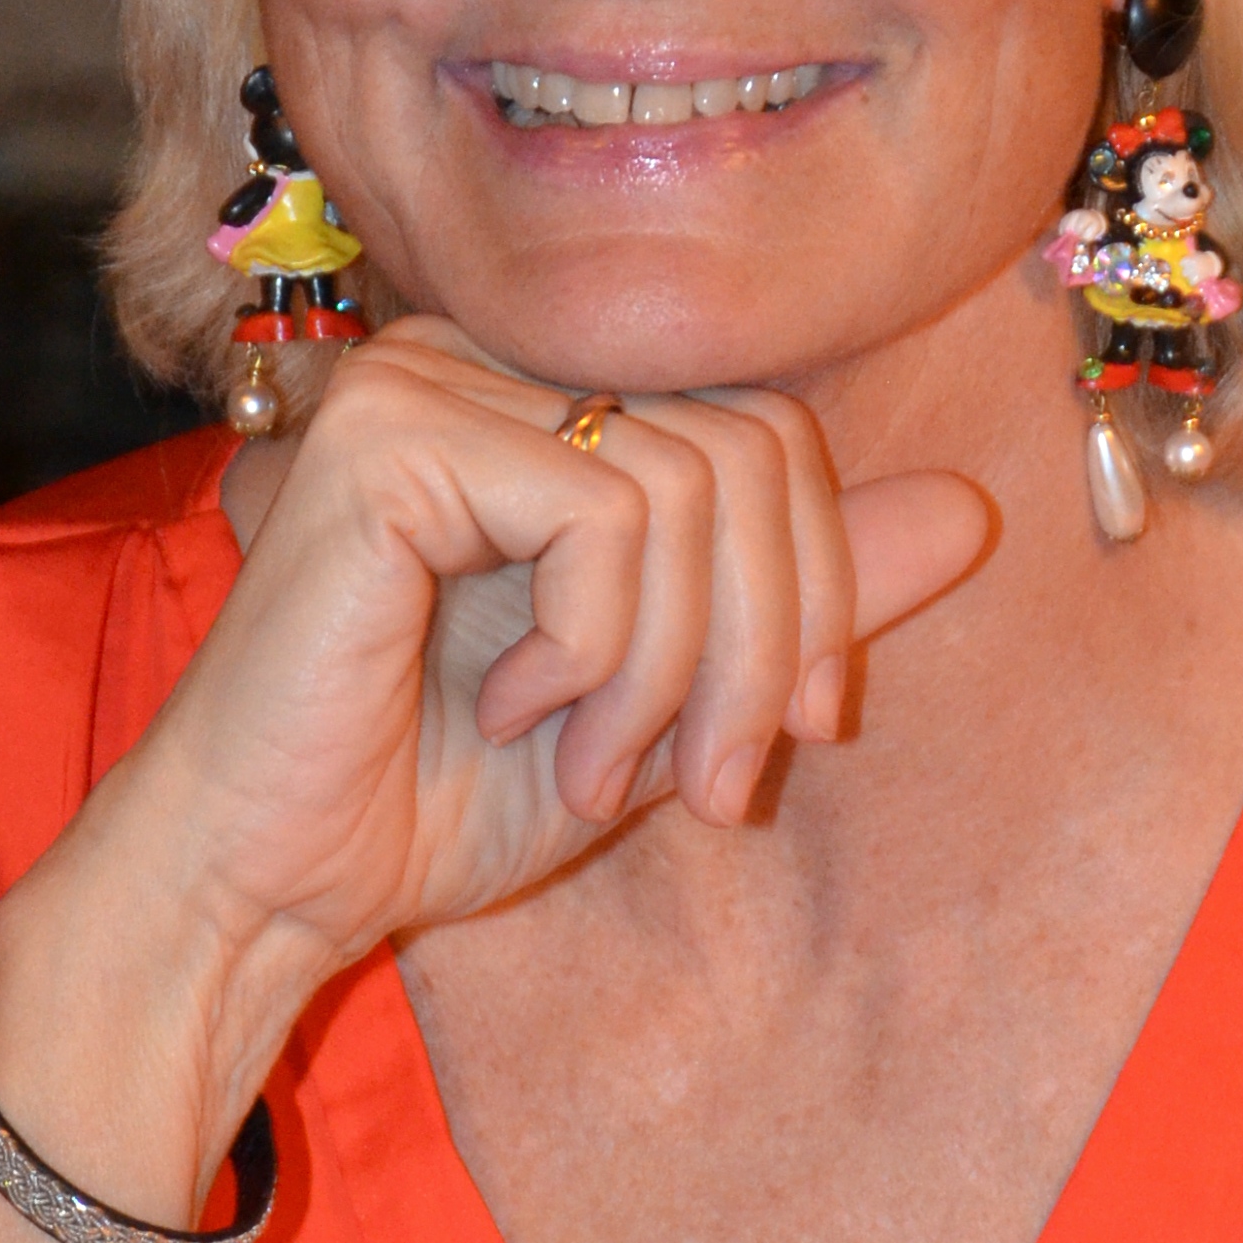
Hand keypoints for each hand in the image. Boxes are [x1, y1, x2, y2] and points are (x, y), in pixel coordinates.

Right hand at [0, 332, 987, 1181]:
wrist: (269, 880)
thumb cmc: (434, 797)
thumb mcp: (667, 698)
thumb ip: (796, 598)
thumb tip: (974, 510)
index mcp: (547, 404)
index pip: (771, 433)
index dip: (821, 592)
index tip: (787, 737)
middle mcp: (486, 361)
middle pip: (755, 447)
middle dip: (768, 642)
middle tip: (711, 783)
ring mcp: (428, 379)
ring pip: (692, 484)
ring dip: (674, 669)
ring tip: (598, 764)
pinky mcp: (389, 434)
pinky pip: (605, 512)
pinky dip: (595, 647)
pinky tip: (511, 709)